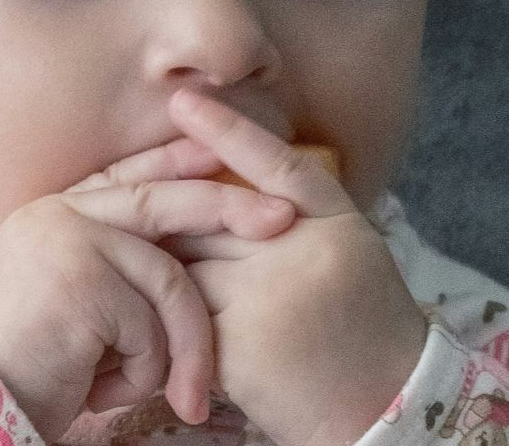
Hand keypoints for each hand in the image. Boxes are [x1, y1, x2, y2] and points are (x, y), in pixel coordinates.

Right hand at [0, 134, 300, 439]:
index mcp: (53, 213)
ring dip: (180, 347)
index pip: (129, 175)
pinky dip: (144, 371)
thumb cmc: (32, 368)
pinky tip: (102, 390)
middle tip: (282, 219)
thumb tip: (189, 243)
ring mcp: (66, 241)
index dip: (180, 162)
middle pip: (162, 203)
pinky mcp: (80, 280)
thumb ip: (115, 264)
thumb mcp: (75, 302)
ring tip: (174, 394)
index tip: (225, 152)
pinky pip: (151, 326)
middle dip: (229, 208)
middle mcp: (56, 216)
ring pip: (169, 281)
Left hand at [156, 88, 430, 445]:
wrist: (386, 409)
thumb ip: (295, 215)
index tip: (183, 98)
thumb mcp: (347, 252)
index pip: (275, 163)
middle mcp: (304, 253)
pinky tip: (152, 320)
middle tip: (122, 199)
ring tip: (133, 267)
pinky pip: (181, 314)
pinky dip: (164, 315)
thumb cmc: (363, 327)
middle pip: (211, 214)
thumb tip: (222, 180)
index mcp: (337, 223)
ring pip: (186, 263)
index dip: (227, 129)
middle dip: (168, 213)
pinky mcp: (236, 348)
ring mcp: (269, 300)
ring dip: (159, 269)